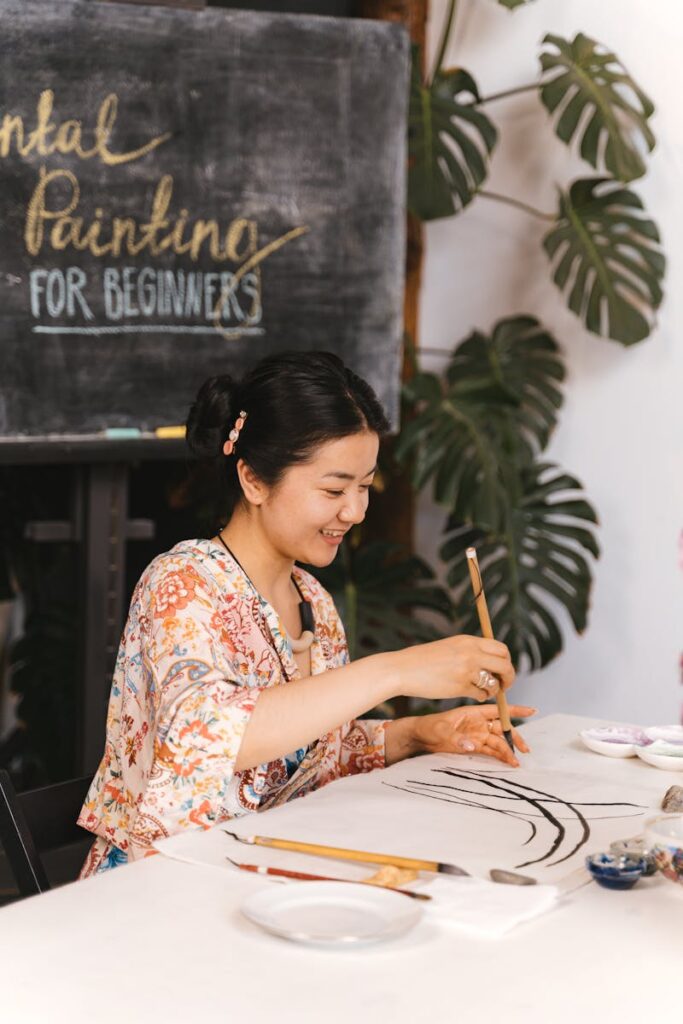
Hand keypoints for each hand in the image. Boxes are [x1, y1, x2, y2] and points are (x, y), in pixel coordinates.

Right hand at [390, 634, 514, 701]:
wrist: (402, 669)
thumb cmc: (422, 660)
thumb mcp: (449, 647)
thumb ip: (469, 651)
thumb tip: (488, 660)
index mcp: (468, 641)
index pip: (501, 648)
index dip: (506, 661)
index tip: (502, 669)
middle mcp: (471, 653)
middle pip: (505, 664)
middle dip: (509, 677)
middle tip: (503, 684)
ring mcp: (466, 670)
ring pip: (495, 681)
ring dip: (494, 689)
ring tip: (486, 691)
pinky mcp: (460, 686)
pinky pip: (481, 694)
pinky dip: (481, 696)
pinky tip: (474, 695)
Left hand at [412, 704, 535, 767]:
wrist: (419, 737)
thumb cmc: (428, 727)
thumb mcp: (441, 730)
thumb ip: (457, 738)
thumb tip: (473, 745)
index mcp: (473, 712)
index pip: (497, 710)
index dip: (514, 710)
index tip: (532, 711)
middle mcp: (478, 723)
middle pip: (501, 728)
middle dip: (514, 737)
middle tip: (525, 749)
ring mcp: (476, 734)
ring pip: (497, 742)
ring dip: (507, 751)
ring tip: (515, 763)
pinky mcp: (473, 746)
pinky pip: (490, 751)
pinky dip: (499, 756)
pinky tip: (507, 763)